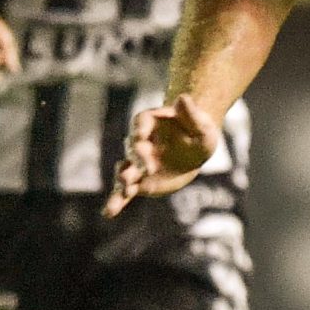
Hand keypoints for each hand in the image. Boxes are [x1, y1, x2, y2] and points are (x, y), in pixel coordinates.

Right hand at [104, 95, 220, 216]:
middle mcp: (139, 143)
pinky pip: (125, 192)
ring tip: (124, 189)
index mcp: (150, 123)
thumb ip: (191, 113)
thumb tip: (183, 97)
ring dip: (123, 180)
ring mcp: (138, 164)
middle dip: (137, 157)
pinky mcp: (140, 182)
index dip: (140, 129)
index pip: (141, 123)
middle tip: (146, 166)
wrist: (193, 149)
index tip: (142, 136)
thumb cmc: (197, 131)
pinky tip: (108, 213)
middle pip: (133, 148)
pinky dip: (116, 201)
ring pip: (125, 171)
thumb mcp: (201, 124)